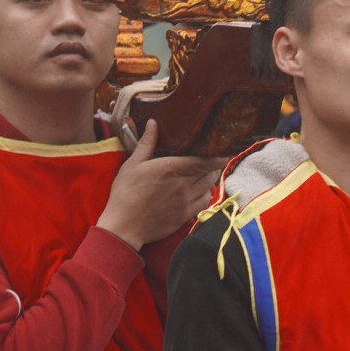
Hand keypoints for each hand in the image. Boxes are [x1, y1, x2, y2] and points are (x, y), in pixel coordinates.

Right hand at [96, 121, 223, 249]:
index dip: (217, 156)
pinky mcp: (184, 216)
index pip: (202, 161)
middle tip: (213, 157)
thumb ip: (146, 143)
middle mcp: (182, 185)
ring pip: (209, 187)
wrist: (123, 227)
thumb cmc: (125, 193)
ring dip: (211, 178)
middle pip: (209, 172)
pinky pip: (204, 203)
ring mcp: (185, 202)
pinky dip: (207, 195)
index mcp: (170, 169)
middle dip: (214, 164)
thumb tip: (153, 123)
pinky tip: (201, 191)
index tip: (226, 149)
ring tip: (208, 172)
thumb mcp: (132, 165)